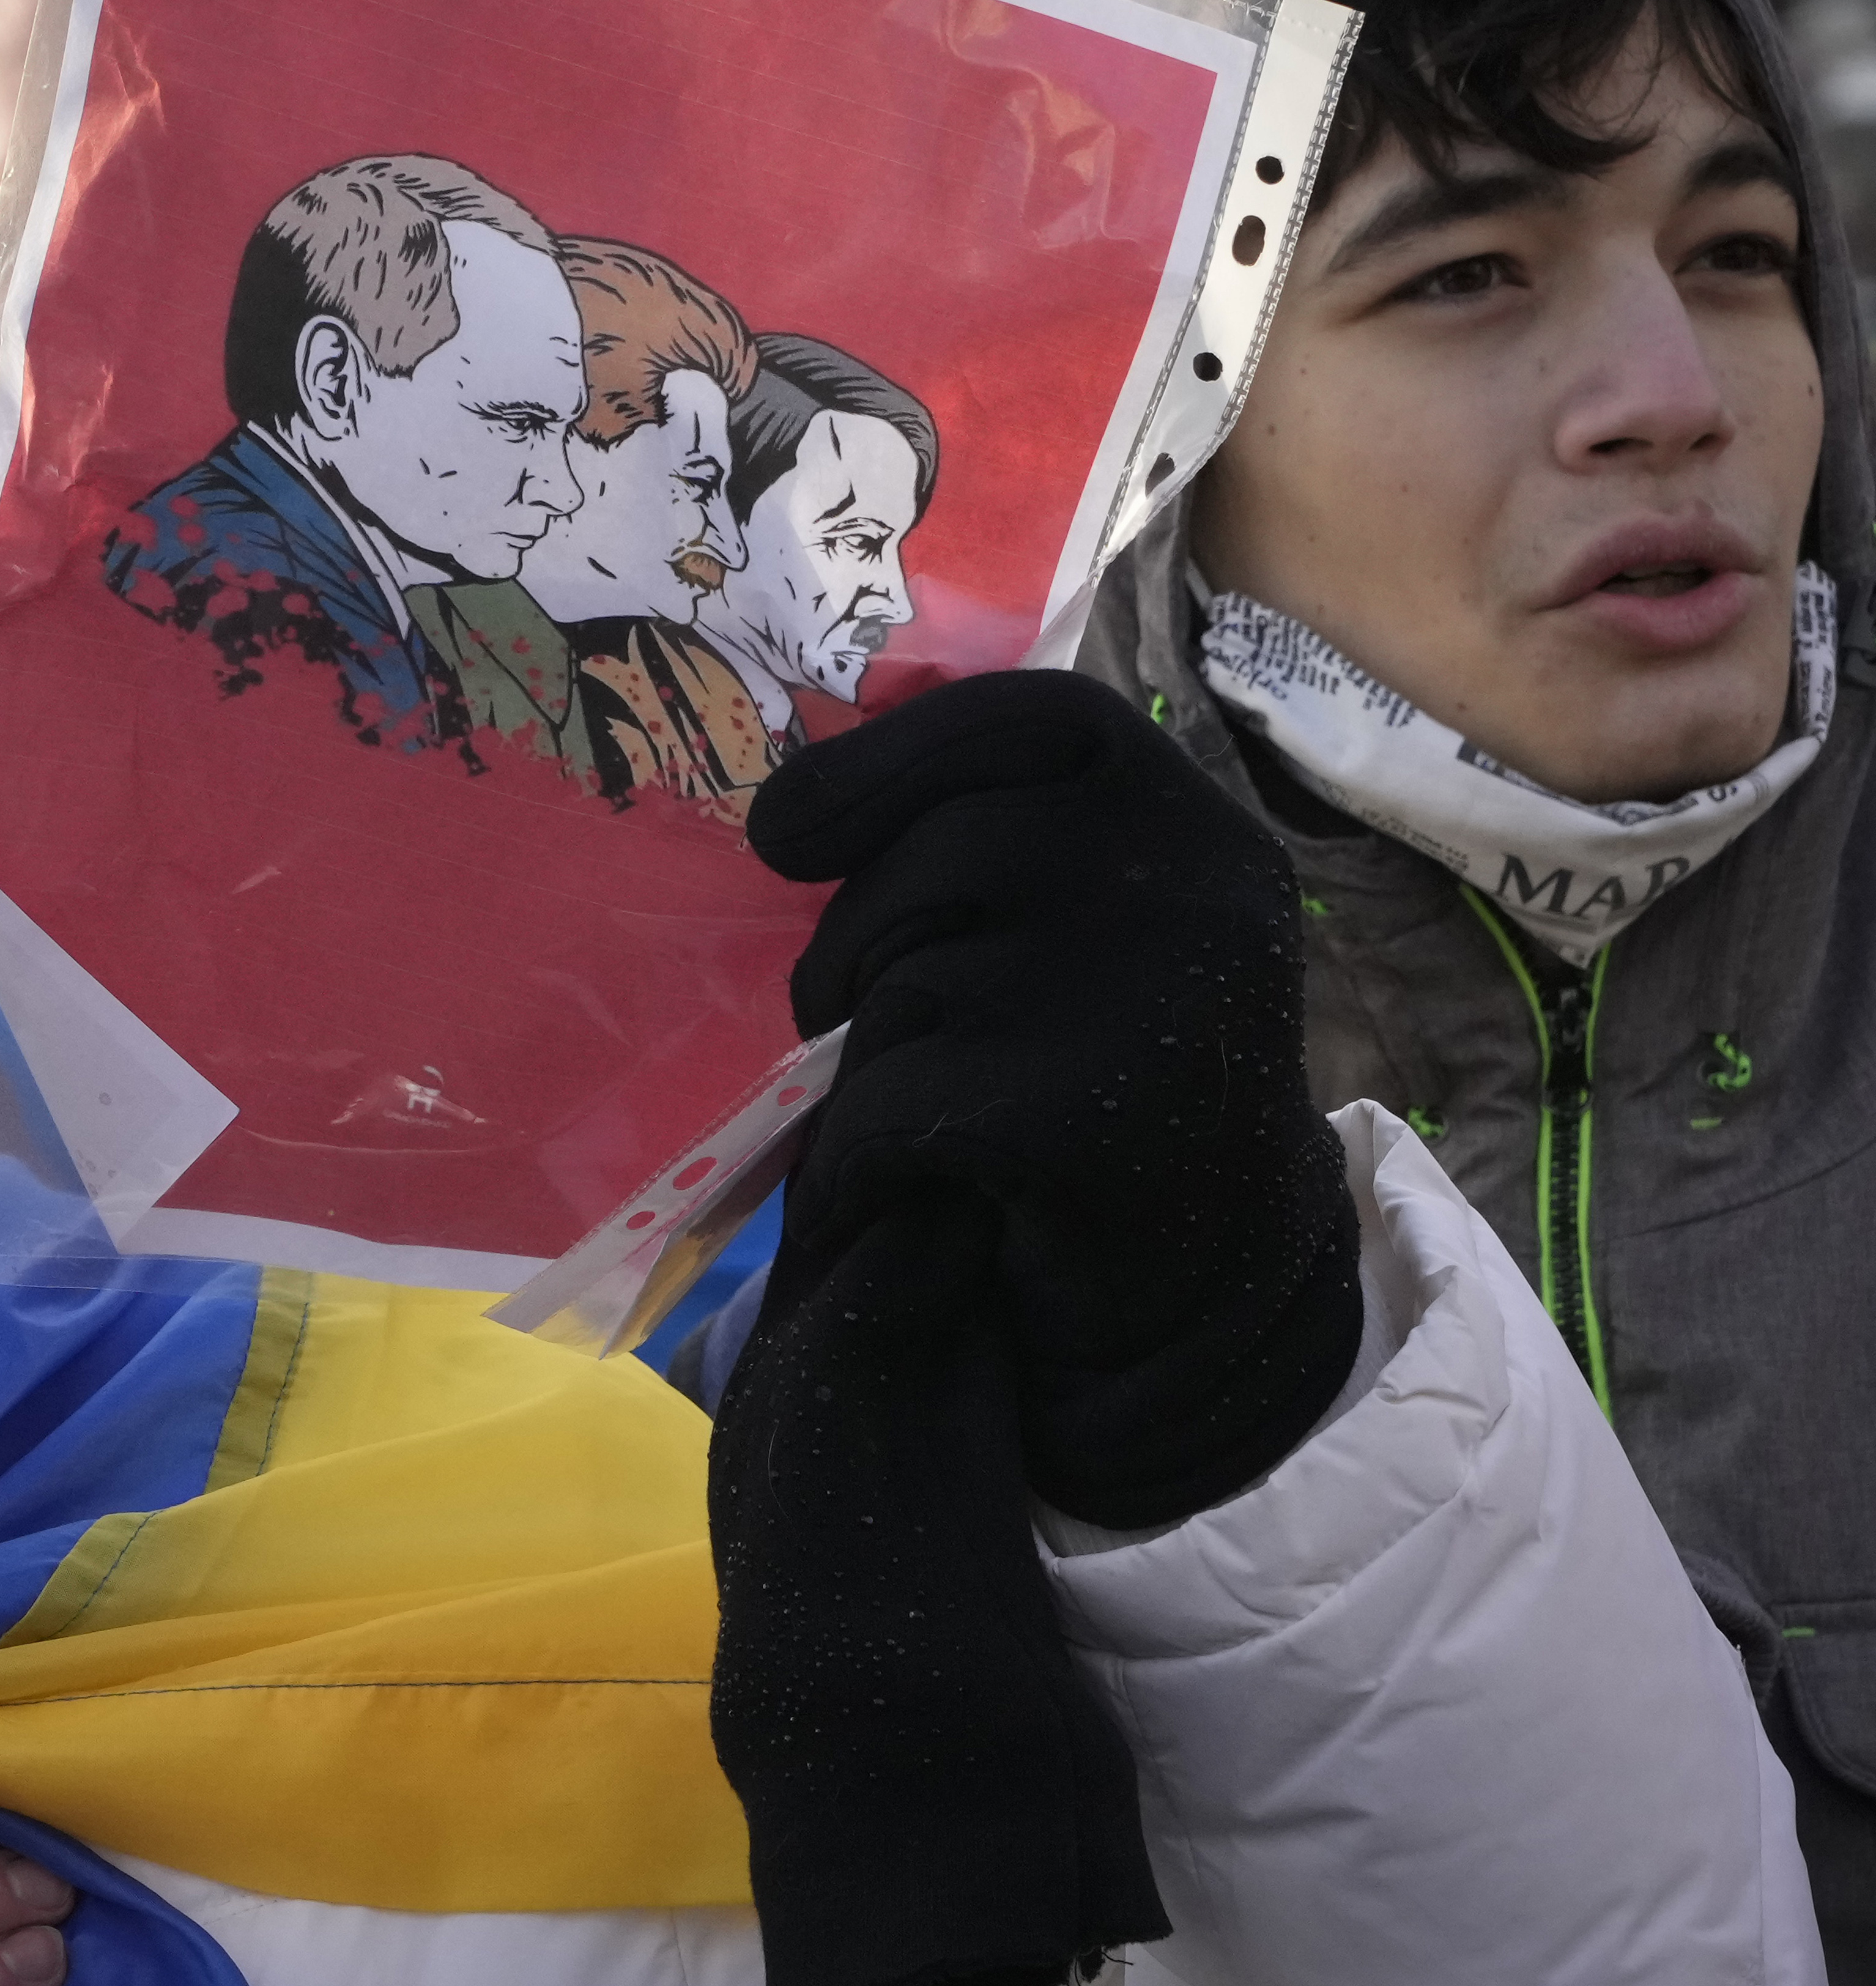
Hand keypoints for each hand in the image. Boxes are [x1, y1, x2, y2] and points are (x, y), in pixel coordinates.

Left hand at [747, 667, 1359, 1525]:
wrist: (1201, 1270)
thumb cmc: (1104, 1065)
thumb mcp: (1082, 916)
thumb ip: (991, 833)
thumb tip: (785, 804)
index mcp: (1187, 815)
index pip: (1021, 716)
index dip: (879, 760)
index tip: (784, 832)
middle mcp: (1188, 883)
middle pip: (930, 853)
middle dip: (856, 938)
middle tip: (867, 1012)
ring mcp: (1145, 995)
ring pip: (898, 982)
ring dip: (864, 1052)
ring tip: (934, 1102)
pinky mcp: (1081, 1116)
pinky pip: (889, 1105)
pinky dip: (866, 1156)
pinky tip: (924, 1185)